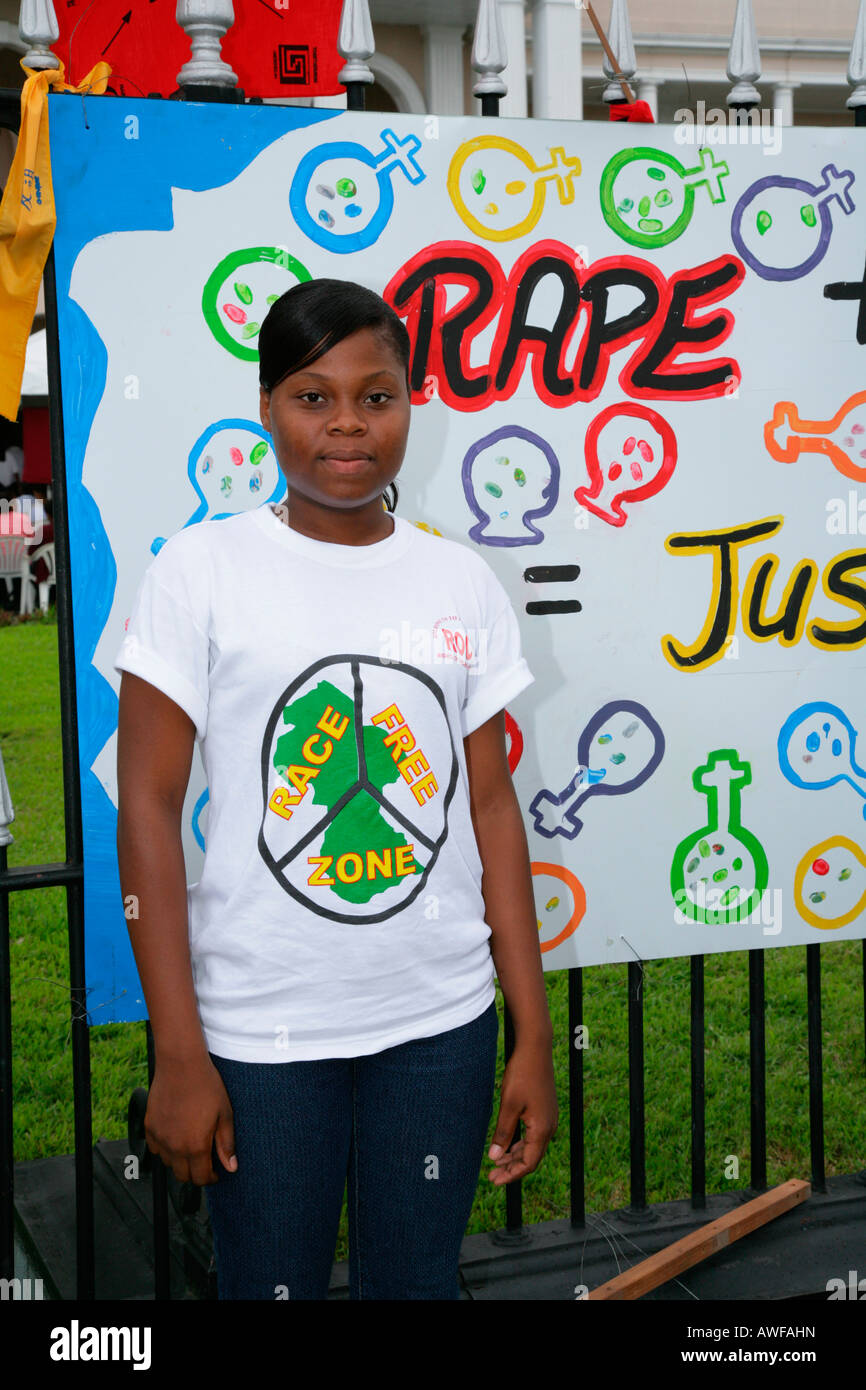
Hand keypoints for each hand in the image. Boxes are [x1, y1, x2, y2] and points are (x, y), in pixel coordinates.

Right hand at [144, 1056, 236, 1185]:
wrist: (181, 1064)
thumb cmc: (206, 1085)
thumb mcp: (224, 1114)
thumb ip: (226, 1144)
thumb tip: (230, 1166)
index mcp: (195, 1146)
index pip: (200, 1178)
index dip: (211, 1178)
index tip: (216, 1172)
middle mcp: (174, 1146)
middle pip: (183, 1175)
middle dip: (195, 1172)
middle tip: (205, 1159)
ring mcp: (159, 1137)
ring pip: (167, 1163)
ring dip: (179, 1160)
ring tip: (190, 1144)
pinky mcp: (149, 1126)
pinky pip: (154, 1148)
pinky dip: (164, 1148)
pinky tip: (175, 1135)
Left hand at [487, 1041, 557, 1184]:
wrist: (536, 1049)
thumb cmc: (522, 1074)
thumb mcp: (508, 1105)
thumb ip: (502, 1133)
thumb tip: (494, 1157)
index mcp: (542, 1129)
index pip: (528, 1163)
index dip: (511, 1175)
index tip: (493, 1180)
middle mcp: (549, 1127)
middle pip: (531, 1158)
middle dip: (511, 1169)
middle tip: (491, 1176)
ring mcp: (548, 1118)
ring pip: (532, 1147)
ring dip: (514, 1156)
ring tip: (496, 1163)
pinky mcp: (544, 1110)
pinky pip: (533, 1135)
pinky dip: (519, 1143)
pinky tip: (506, 1144)